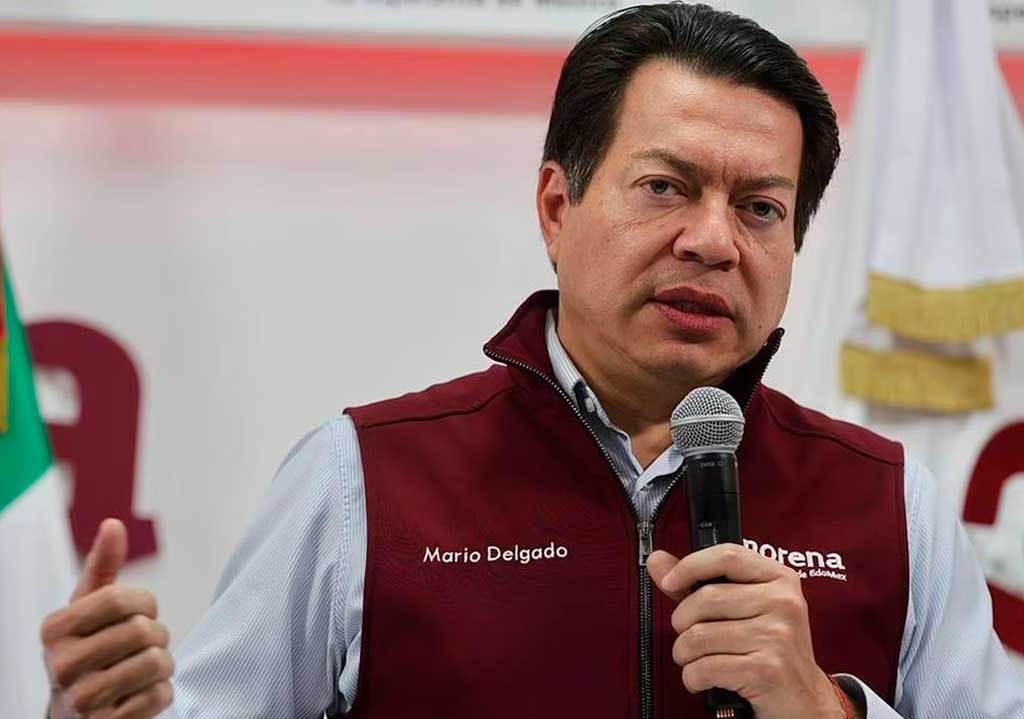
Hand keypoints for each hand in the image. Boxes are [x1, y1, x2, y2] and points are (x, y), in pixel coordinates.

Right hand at [41, 519, 174, 718]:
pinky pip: (159, 696)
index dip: (146, 603)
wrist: (74, 716)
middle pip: (143, 631)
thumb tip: (113, 524)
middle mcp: (60, 666)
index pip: (122, 599)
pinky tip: (142, 695)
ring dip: (164, 665)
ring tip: (146, 669)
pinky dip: (162, 693)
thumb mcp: (87, 609)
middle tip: (145, 646)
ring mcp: (80, 701)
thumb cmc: (88, 650)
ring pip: (156, 663)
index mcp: (54, 629)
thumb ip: (102, 567)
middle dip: (157, 636)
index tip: (141, 614)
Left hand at [646, 543, 846, 718]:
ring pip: (699, 635)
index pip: (727, 555)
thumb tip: (658, 561)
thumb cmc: (770, 650)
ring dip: (684, 653)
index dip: (690, 565)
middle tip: (687, 634)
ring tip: (694, 658)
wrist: (804, 700)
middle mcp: (783, 603)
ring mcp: (778, 637)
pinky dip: (692, 676)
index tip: (669, 580)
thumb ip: (698, 583)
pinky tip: (701, 678)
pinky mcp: (767, 670)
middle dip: (682, 621)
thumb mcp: (743, 609)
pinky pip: (705, 667)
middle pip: (706, 598)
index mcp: (780, 579)